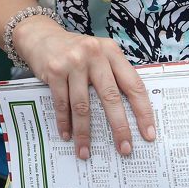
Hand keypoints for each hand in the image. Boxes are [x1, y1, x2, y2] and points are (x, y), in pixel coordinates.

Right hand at [13, 15, 156, 158]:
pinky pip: (62, 103)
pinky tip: (67, 135)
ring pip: (83, 105)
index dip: (143, 111)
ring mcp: (73, 62)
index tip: (148, 134)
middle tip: (124, 149)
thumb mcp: (99, 54)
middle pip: (111, 97)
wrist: (41, 36)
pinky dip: (65, 122)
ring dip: (84, 132)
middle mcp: (94, 54)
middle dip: (119, 127)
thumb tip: (130, 113)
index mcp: (111, 52)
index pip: (134, 85)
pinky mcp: (54, 70)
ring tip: (85, 151)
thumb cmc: (75, 51)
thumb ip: (113, 74)